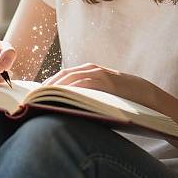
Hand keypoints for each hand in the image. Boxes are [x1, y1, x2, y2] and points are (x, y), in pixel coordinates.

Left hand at [41, 62, 157, 108]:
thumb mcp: (98, 94)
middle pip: (63, 75)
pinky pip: (85, 84)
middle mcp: (90, 69)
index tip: (33, 95)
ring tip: (42, 99)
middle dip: (47, 86)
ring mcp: (98, 74)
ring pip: (71, 78)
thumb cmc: (119, 97)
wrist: (144, 93)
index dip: (47, 84)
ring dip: (55, 88)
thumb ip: (83, 95)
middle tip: (32, 98)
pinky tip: (62, 97)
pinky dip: (72, 89)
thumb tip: (60, 108)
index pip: (61, 76)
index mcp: (86, 70)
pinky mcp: (106, 81)